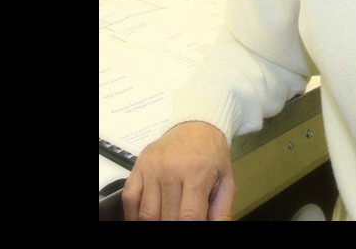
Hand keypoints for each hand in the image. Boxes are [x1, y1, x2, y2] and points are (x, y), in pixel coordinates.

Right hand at [121, 121, 235, 220]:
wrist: (196, 126)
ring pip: (146, 213)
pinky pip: (129, 199)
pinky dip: (133, 215)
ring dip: (155, 222)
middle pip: (167, 217)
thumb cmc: (212, 156)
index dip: (190, 229)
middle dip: (173, 226)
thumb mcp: (226, 181)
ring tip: (166, 218)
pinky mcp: (137, 166)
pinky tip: (145, 218)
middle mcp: (171, 169)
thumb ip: (221, 210)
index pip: (189, 216)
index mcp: (197, 172)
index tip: (191, 229)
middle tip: (180, 221)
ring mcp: (151, 168)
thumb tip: (214, 229)